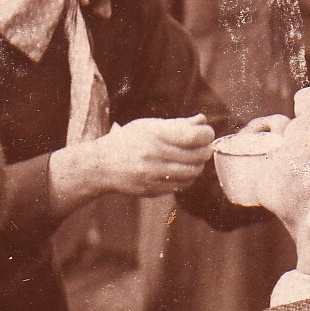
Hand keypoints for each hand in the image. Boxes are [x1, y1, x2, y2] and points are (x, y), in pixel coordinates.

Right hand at [84, 115, 215, 197]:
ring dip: (199, 165)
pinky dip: (188, 178)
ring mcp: (153, 175)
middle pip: (196, 156)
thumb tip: (202, 120)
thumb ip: (178, 124)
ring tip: (195, 159)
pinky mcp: (152, 190)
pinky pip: (182, 185)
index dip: (206, 135)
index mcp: (154, 135)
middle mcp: (154, 155)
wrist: (102, 165)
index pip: (193, 137)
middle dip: (206, 150)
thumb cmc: (128, 141)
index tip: (207, 134)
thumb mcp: (149, 126)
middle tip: (205, 147)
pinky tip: (184, 171)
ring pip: (192, 173)